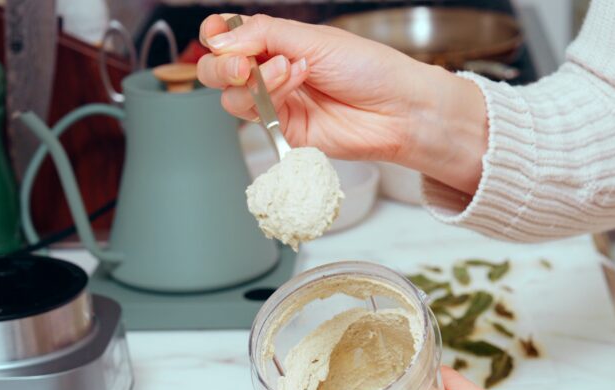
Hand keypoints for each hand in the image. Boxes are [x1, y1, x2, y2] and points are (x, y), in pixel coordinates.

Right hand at [196, 14, 486, 192]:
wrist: (398, 108)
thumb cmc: (369, 68)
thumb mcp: (314, 39)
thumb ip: (264, 35)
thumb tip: (218, 39)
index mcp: (279, 43)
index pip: (230, 38)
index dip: (216, 35)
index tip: (215, 34)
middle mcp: (272, 73)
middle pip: (220, 71)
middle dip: (224, 65)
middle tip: (243, 64)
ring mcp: (277, 103)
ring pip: (232, 97)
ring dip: (257, 80)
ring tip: (293, 70)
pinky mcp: (285, 131)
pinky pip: (255, 118)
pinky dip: (268, 98)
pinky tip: (295, 85)